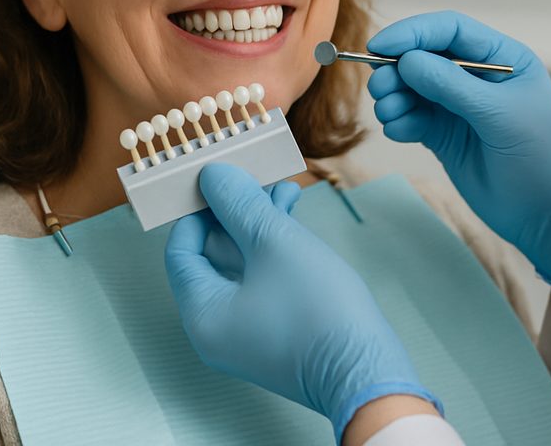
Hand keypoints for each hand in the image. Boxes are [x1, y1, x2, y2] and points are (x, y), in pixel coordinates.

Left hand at [165, 164, 440, 442]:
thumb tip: (213, 177)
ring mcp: (246, 332)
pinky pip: (262, 281)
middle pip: (212, 255)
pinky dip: (274, 249)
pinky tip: (293, 218)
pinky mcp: (274, 331)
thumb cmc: (319, 312)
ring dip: (260, 224)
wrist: (368, 373)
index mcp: (202, 313)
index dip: (197, 209)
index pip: (181, 249)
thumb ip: (239, 205)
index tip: (218, 178)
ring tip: (285, 189)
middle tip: (254, 177)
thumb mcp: (275, 243)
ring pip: (242, 264)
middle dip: (236, 211)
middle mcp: (216, 328)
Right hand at [368, 11, 550, 286]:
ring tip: (390, 114)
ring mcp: (457, 106)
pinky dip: (399, 121)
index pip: (450, 30)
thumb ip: (452, 86)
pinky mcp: (443, 135)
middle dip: (397, 69)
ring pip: (412, 87)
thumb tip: (406, 60)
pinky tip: (400, 132)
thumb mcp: (501, 115)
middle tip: (381, 89)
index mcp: (501, 58)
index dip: (413, 33)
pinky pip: (411, 117)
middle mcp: (476, 77)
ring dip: (394, 97)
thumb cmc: (540, 158)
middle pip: (424, 57)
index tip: (380, 47)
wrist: (546, 216)